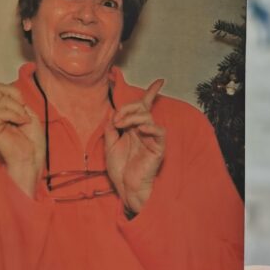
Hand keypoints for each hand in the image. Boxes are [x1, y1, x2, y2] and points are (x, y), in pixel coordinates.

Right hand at [0, 66, 44, 199]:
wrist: (32, 158)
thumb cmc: (32, 140)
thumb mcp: (28, 112)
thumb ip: (15, 99)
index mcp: (5, 110)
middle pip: (1, 89)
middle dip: (17, 96)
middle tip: (24, 113)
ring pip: (4, 100)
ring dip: (19, 109)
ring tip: (24, 123)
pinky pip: (2, 111)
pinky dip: (15, 115)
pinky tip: (21, 124)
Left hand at [104, 78, 165, 215]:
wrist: (125, 188)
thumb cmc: (120, 169)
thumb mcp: (109, 145)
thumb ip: (111, 128)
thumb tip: (112, 112)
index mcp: (134, 128)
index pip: (143, 107)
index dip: (151, 93)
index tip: (160, 81)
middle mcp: (144, 131)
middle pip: (141, 108)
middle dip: (127, 108)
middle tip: (116, 120)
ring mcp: (151, 138)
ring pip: (147, 116)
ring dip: (132, 116)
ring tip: (121, 125)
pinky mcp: (158, 147)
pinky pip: (159, 132)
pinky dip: (150, 127)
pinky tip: (141, 128)